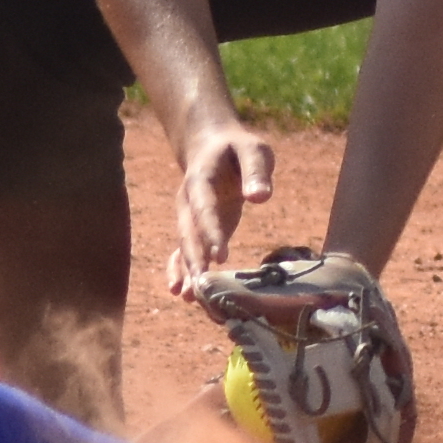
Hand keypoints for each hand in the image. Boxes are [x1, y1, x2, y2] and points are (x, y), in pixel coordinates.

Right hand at [158, 116, 279, 297]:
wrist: (212, 145)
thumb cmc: (238, 148)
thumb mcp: (253, 149)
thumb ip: (256, 171)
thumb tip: (260, 197)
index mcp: (200, 179)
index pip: (204, 208)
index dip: (210, 232)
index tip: (221, 256)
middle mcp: (188, 201)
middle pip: (188, 232)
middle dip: (194, 259)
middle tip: (201, 286)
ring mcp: (189, 217)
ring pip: (184, 246)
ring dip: (186, 271)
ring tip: (189, 297)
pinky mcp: (196, 229)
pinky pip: (184, 251)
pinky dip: (182, 271)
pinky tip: (183, 294)